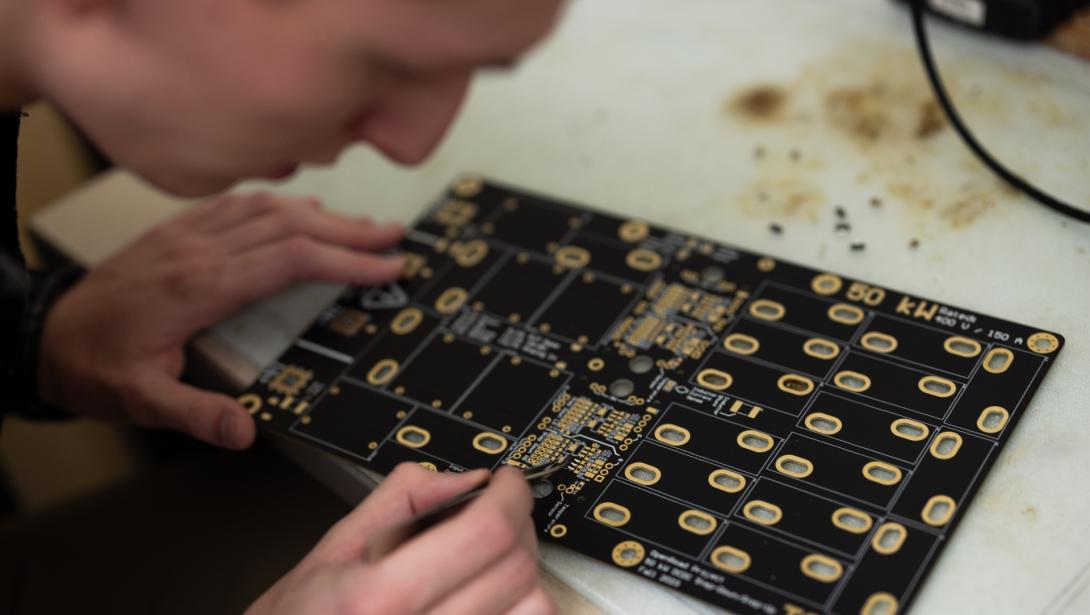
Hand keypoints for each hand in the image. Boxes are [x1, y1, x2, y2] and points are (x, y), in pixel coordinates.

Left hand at [38, 192, 404, 448]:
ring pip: (268, 209)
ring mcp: (188, 234)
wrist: (43, 334)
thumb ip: (194, 413)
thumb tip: (245, 431)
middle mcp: (198, 249)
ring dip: (322, 214)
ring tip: (363, 225)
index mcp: (198, 286)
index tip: (387, 267)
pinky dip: (281, 203)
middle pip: (290, 225)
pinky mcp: (178, 231)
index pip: (289, 260)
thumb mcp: (138, 400)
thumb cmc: (92, 365)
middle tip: (395, 237)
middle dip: (350, 231)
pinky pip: (238, 204)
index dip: (346, 261)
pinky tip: (301, 210)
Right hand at [247, 463, 553, 614]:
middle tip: (498, 509)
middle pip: (517, 568)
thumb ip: (400, 502)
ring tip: (490, 561)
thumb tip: (463, 479)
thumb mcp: (330, 553)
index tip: (507, 481)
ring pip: (533, 610)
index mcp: (381, 598)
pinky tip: (486, 598)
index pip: (487, 533)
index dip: (510, 495)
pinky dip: (515, 609)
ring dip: (523, 574)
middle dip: (518, 524)